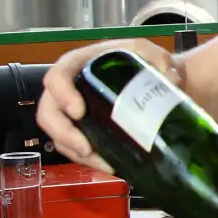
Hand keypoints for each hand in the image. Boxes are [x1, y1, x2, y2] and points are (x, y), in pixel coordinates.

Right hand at [35, 39, 179, 171]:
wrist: (152, 78)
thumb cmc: (143, 61)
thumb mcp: (149, 52)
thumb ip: (159, 59)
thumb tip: (169, 78)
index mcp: (79, 64)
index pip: (57, 77)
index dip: (61, 95)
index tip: (78, 111)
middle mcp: (69, 88)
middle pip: (49, 112)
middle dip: (64, 134)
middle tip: (86, 148)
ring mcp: (72, 111)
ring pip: (58, 135)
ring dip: (75, 152)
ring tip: (102, 163)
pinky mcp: (81, 129)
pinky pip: (72, 147)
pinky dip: (86, 160)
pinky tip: (107, 165)